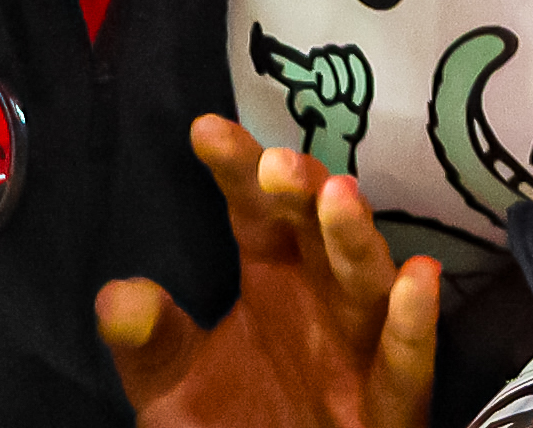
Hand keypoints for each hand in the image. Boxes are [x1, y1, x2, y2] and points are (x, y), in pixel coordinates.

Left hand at [99, 116, 439, 427]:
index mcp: (272, 276)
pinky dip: (411, 324)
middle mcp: (322, 299)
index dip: (236, 167)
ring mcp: (360, 349)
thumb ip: (150, 344)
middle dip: (303, 189)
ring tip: (340, 196)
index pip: (254, 208)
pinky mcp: (390, 406)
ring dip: (356, 239)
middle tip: (277, 163)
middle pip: (317, 229)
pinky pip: (404, 364)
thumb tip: (115, 297)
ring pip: (366, 283)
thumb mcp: (173, 390)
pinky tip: (417, 279)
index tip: (205, 132)